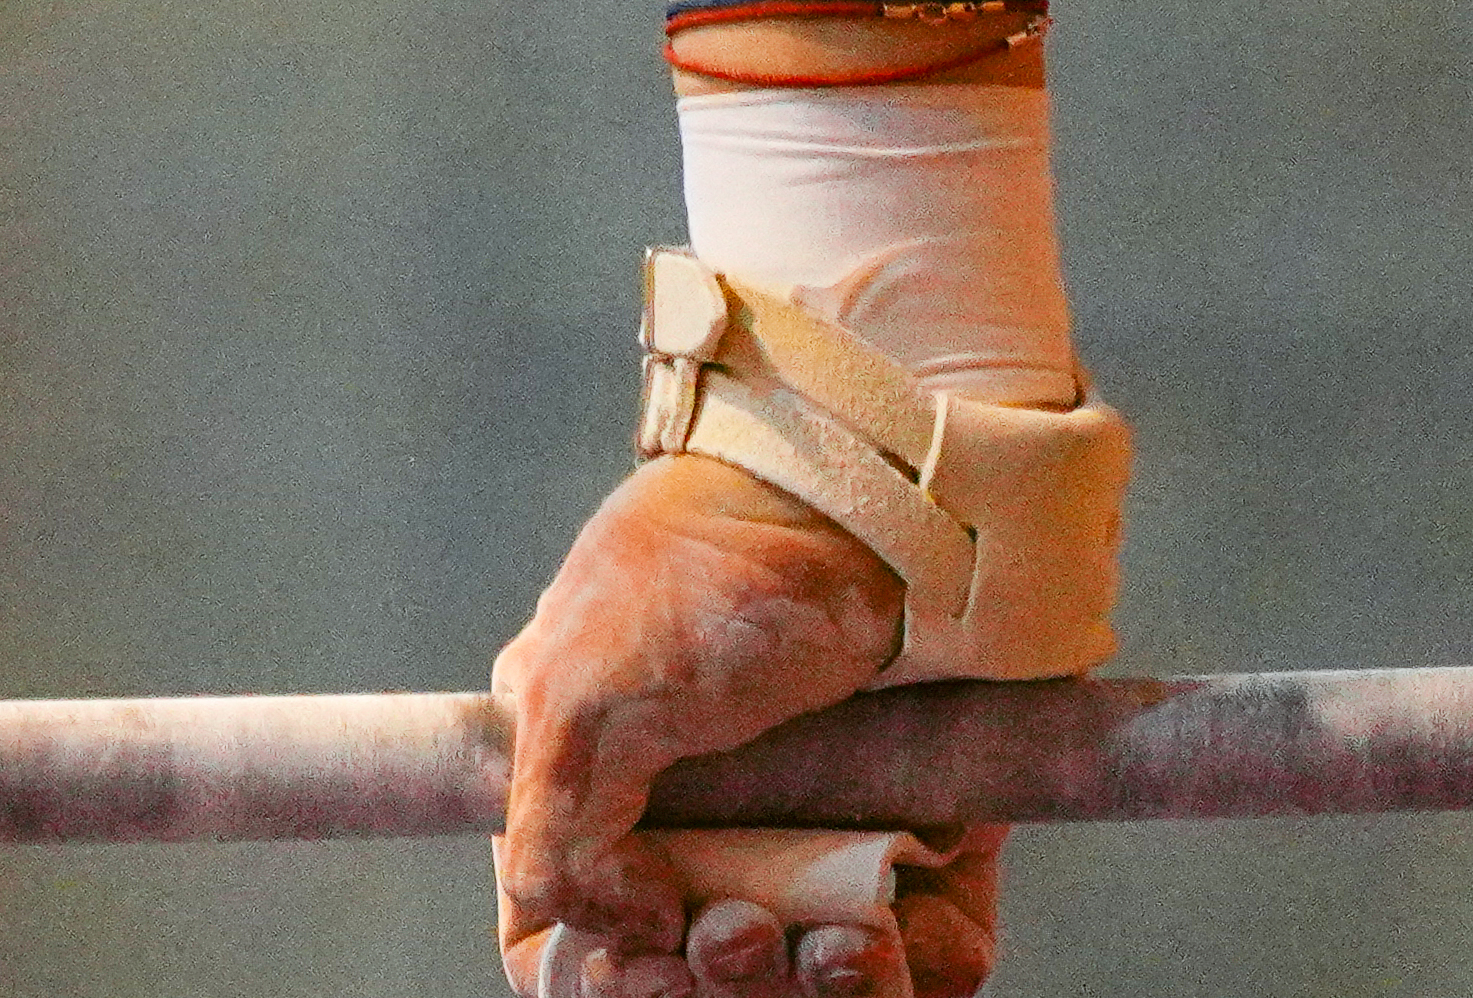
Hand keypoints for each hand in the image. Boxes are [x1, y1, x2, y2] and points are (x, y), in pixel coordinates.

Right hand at [488, 449, 994, 997]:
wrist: (879, 521)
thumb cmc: (714, 583)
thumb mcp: (582, 700)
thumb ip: (553, 840)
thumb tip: (633, 933)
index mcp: (599, 786)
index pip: (568, 934)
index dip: (597, 972)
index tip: (640, 961)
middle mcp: (703, 827)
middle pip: (692, 972)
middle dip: (714, 977)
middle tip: (740, 936)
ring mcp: (811, 843)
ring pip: (800, 978)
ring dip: (804, 984)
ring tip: (828, 939)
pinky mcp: (918, 858)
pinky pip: (914, 965)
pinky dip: (902, 975)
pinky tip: (883, 935)